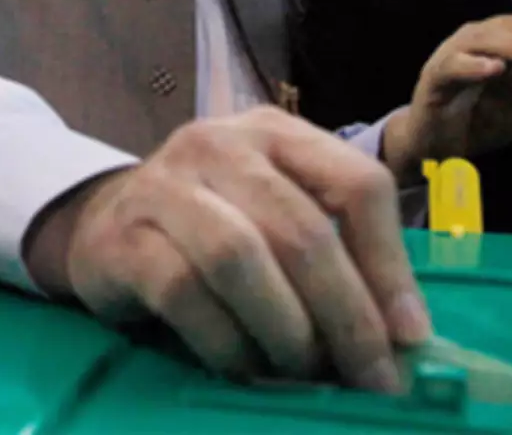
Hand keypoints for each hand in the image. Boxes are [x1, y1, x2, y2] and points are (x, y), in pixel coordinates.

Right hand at [24, 107, 429, 390]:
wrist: (102, 221)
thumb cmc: (212, 223)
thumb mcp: (277, 214)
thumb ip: (336, 253)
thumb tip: (404, 336)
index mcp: (277, 132)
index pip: (356, 182)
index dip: (390, 265)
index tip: (409, 336)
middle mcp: (221, 144)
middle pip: (300, 229)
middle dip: (346, 315)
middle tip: (369, 379)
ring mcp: (165, 185)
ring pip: (240, 257)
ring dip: (286, 330)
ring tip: (306, 374)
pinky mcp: (122, 237)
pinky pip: (184, 293)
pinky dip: (227, 342)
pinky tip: (247, 369)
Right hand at [383, 15, 511, 180]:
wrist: (440, 149)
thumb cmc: (482, 121)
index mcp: (500, 43)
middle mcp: (476, 41)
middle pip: (509, 26)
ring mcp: (453, 55)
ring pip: (482, 38)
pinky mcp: (434, 76)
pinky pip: (452, 65)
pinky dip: (472, 64)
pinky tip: (495, 68)